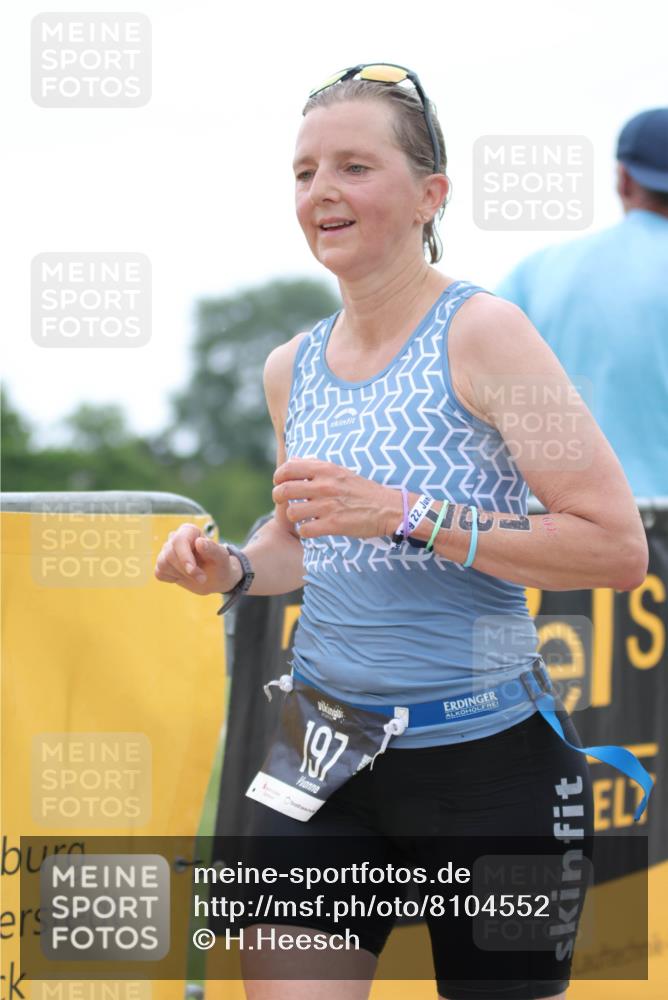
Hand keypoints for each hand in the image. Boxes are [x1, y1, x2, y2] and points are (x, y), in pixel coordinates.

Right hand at [154, 524, 241, 594]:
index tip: (193, 570)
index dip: (184, 557)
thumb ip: (212, 549)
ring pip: (163, 563)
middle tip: (202, 578)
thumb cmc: (219, 564)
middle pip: (170, 554)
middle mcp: (175, 538)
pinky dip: (172, 579)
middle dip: (185, 570)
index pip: (179, 541)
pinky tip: (184, 577)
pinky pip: (159, 572)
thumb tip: (199, 542)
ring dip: (181, 575)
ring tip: (195, 576)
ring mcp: (167, 551)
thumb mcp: (221, 558)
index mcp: (189, 531)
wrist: (215, 579)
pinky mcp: (162, 564)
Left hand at [272, 458, 399, 539]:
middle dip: (278, 497)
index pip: (288, 468)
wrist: (387, 508)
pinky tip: (311, 528)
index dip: (278, 477)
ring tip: (301, 517)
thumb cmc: (362, 490)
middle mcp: (324, 486)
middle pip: (284, 490)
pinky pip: (305, 530)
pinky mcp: (334, 525)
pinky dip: (304, 531)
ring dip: (293, 517)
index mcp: (325, 470)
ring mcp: (328, 506)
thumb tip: (293, 459)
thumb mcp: (340, 471)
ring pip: (292, 512)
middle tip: (282, 502)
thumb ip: (315, 465)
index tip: (279, 483)